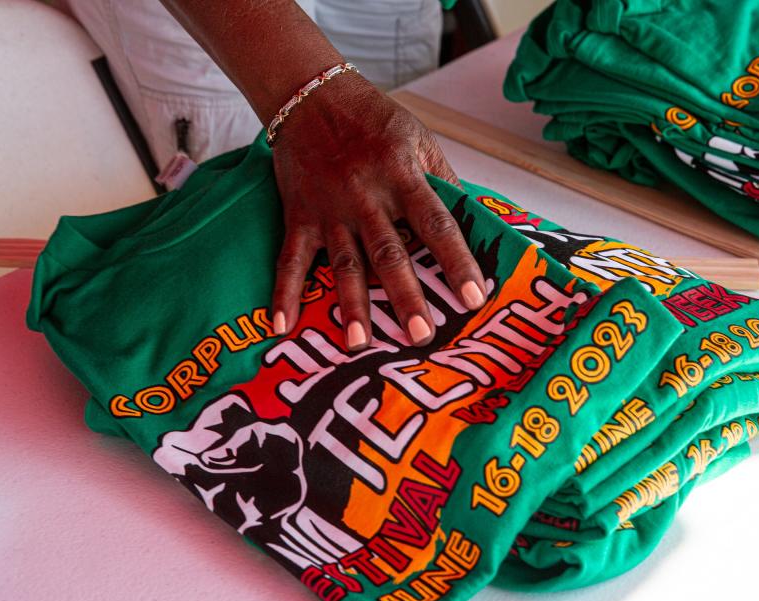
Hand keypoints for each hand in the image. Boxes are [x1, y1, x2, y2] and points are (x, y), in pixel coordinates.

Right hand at [270, 72, 486, 350]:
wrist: (312, 97)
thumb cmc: (374, 120)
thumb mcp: (419, 139)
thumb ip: (443, 180)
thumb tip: (471, 219)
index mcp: (404, 177)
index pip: (437, 225)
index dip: (457, 262)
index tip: (475, 298)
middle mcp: (367, 198)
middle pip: (389, 254)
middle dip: (406, 297)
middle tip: (421, 336)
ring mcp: (330, 210)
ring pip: (343, 264)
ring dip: (351, 306)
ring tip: (359, 345)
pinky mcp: (299, 216)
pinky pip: (291, 259)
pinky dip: (283, 293)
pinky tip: (283, 326)